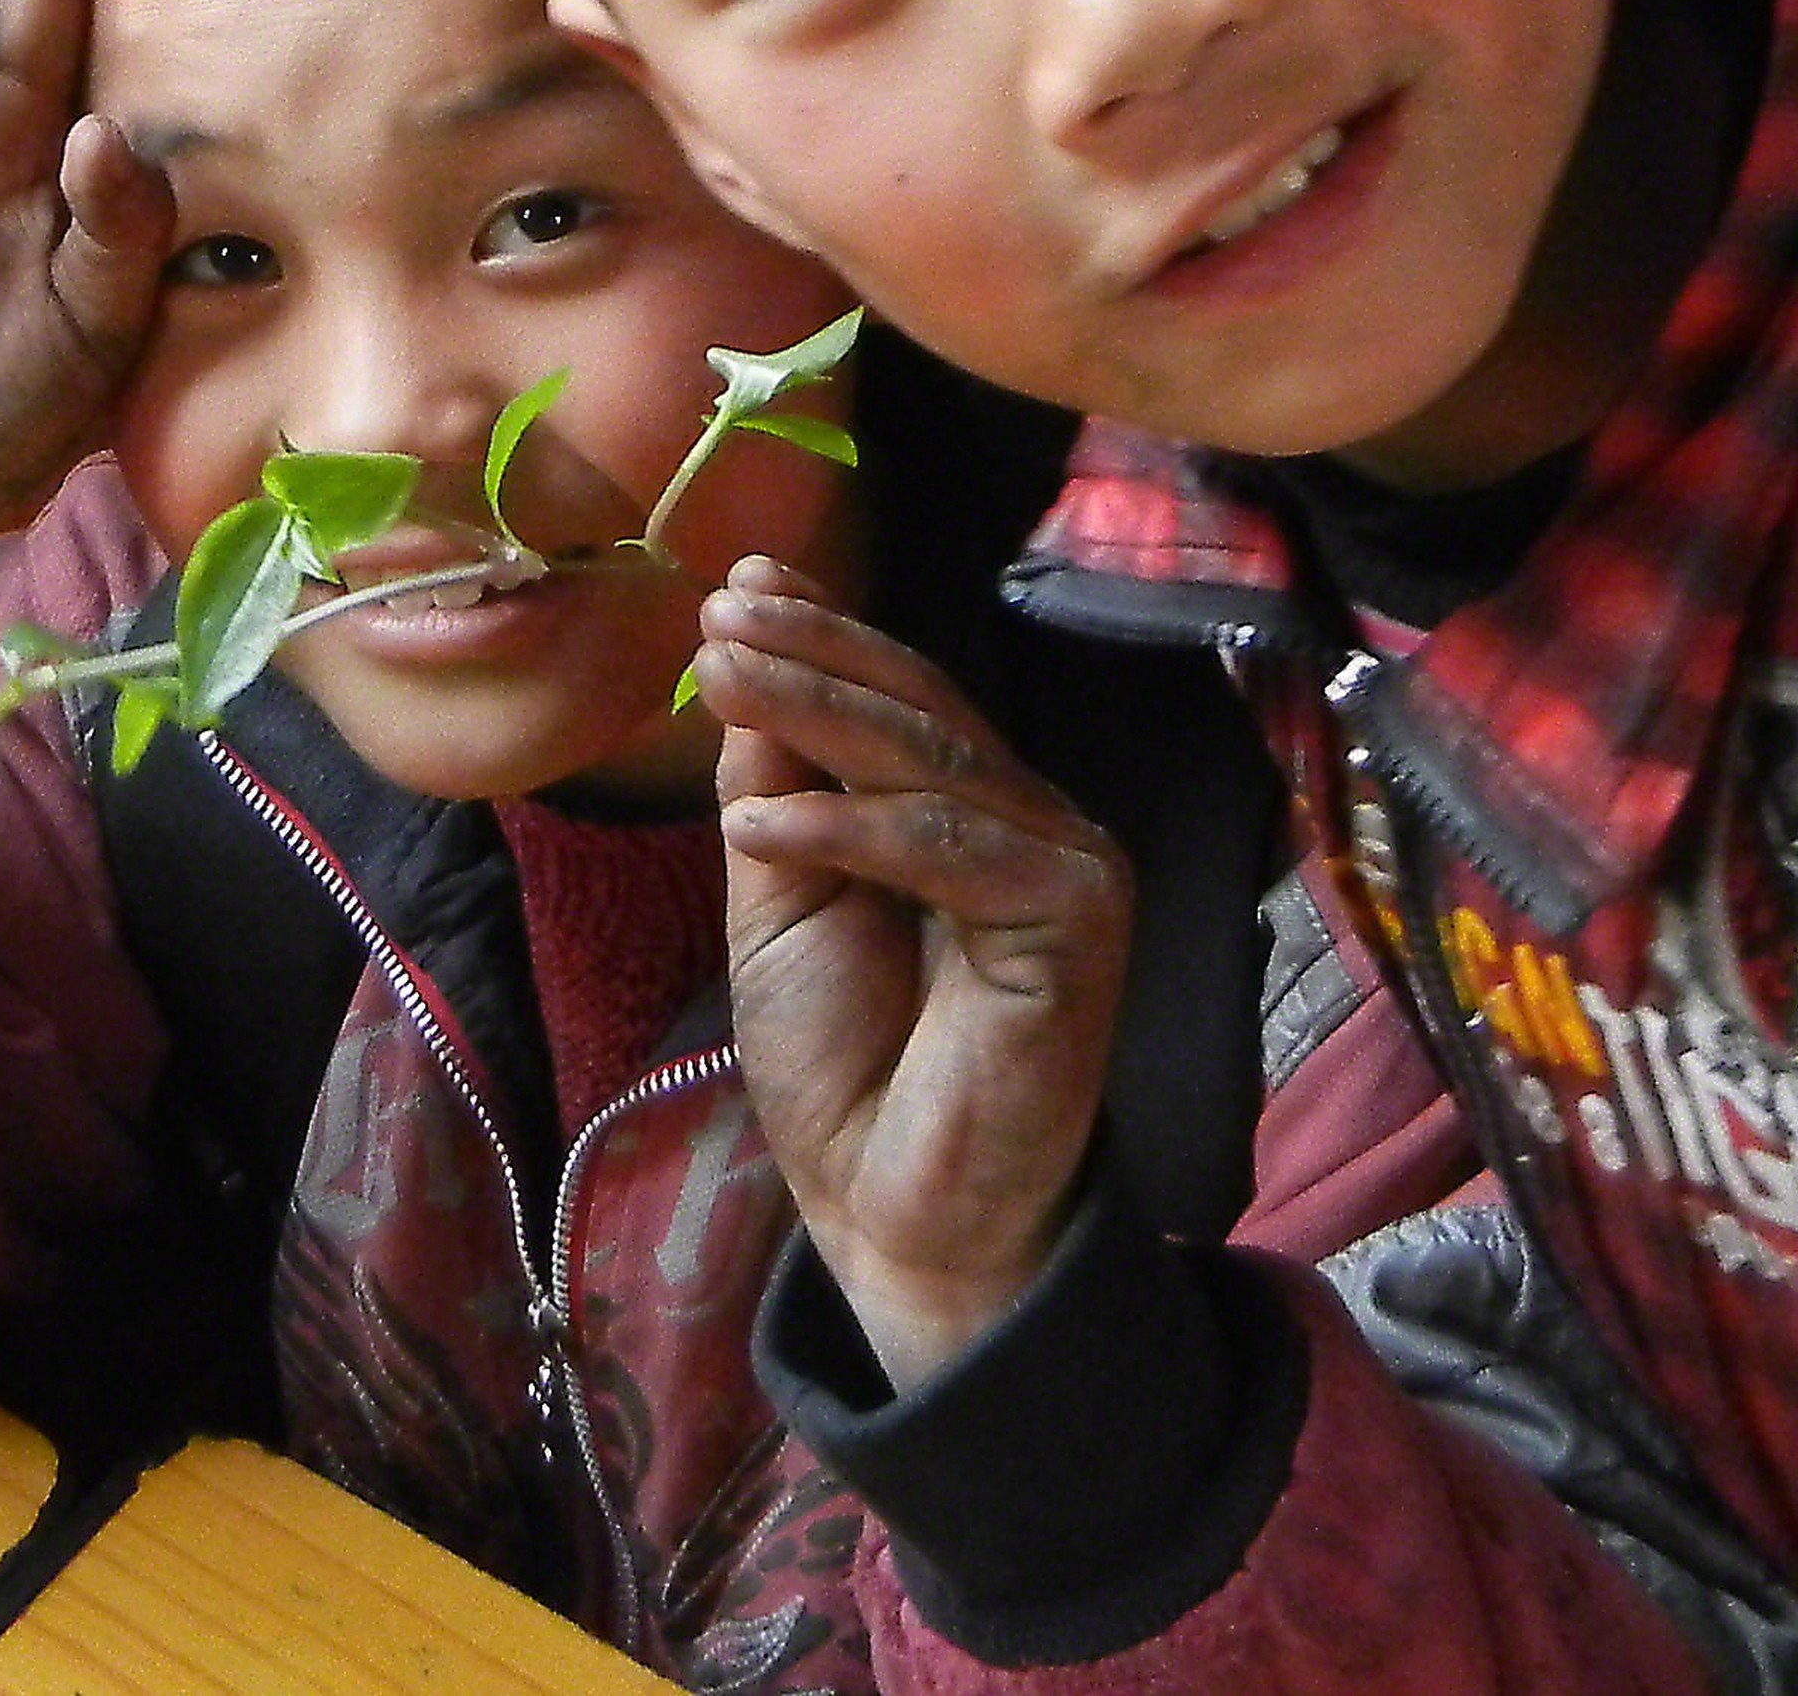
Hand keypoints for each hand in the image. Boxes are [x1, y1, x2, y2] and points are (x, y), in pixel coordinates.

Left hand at [708, 563, 1130, 1392]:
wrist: (897, 1218)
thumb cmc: (848, 1072)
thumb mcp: (785, 908)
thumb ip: (780, 794)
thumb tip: (750, 668)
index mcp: (966, 812)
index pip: (897, 699)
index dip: (825, 633)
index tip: (740, 578)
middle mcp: (1028, 821)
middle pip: (916, 710)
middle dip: (813, 652)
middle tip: (719, 609)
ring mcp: (1064, 864)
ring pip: (930, 761)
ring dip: (817, 708)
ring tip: (720, 671)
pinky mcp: (1077, 919)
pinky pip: (951, 848)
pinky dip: (851, 825)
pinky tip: (759, 812)